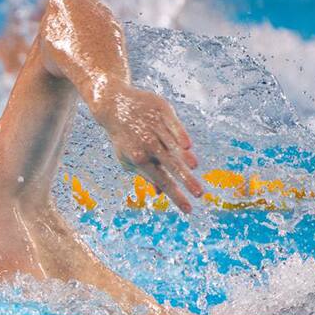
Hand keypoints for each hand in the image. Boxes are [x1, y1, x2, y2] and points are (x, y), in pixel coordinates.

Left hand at [94, 85, 202, 212]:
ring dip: (183, 157)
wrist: (114, 104)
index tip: (189, 210)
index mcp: (140, 159)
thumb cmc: (124, 137)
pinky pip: (173, 124)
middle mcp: (147, 144)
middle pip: (170, 165)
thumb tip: (160, 193)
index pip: (163, 181)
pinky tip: (187, 146)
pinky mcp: (162, 111)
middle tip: (200, 194)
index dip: (176, 196)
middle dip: (185, 180)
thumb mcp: (129, 159)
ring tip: (194, 168)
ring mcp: (154, 127)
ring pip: (172, 144)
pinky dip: (179, 134)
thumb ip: (146, 175)